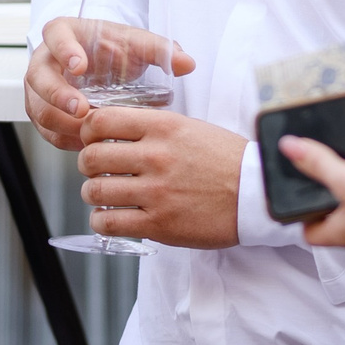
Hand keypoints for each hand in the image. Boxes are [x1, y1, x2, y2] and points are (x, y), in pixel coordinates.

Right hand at [25, 17, 193, 152]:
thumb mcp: (135, 43)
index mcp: (63, 33)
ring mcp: (39, 89)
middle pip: (38, 77)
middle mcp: (44, 60)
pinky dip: (65, 139)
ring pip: (39, 109)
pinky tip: (86, 143)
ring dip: (62, 123)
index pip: (56, 36)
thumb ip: (159, 49)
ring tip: (89, 132)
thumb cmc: (113, 48)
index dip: (65, 51)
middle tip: (82, 110)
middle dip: (57, 95)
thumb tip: (187, 63)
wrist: (100, 62)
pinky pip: (46, 130)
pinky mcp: (42, 112)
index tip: (80, 66)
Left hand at [77, 108, 244, 247]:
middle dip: (87, 165)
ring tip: (104, 195)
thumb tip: (114, 130)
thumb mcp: (190, 127)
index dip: (87, 131)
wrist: (257, 194)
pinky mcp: (159, 224)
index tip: (91, 139)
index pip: (101, 121)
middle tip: (96, 170)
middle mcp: (156, 156)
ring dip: (93, 194)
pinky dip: (101, 221)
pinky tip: (111, 217)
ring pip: (95, 191)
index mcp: (164, 126)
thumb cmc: (226, 160)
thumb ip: (152, 127)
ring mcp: (156, 192)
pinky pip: (109, 223)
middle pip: (91, 157)